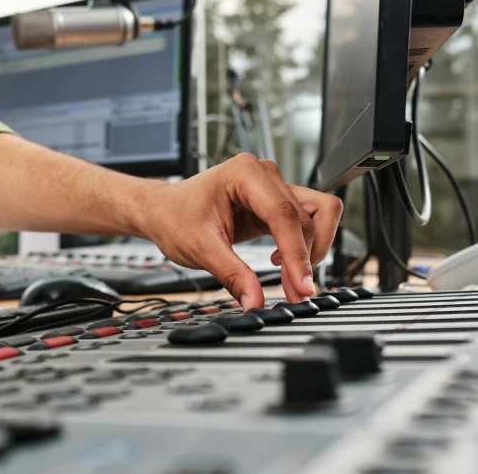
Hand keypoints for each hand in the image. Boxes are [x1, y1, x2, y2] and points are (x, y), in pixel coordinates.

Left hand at [139, 154, 343, 309]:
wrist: (162, 210)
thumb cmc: (174, 217)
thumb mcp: (201, 249)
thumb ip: (233, 276)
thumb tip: (256, 303)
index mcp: (244, 174)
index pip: (284, 214)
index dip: (297, 253)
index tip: (301, 285)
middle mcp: (264, 174)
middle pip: (306, 218)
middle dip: (303, 259)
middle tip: (294, 293)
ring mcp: (272, 187)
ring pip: (316, 217)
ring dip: (310, 251)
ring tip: (292, 281)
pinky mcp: (274, 203)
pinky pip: (305, 222)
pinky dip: (302, 247)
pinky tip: (281, 263)